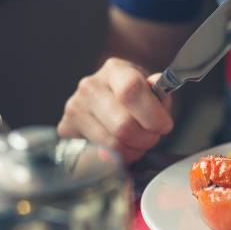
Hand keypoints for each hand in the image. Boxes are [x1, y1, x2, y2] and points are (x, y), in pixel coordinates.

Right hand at [57, 57, 173, 163]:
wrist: (112, 102)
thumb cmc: (137, 99)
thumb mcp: (154, 91)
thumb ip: (160, 92)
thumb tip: (156, 83)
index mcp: (115, 70)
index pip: (131, 91)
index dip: (153, 115)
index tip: (164, 126)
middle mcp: (90, 86)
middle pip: (123, 125)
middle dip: (146, 139)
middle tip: (152, 137)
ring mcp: (75, 108)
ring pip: (111, 145)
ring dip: (133, 151)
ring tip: (137, 143)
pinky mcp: (66, 130)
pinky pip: (97, 156)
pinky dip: (116, 159)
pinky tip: (121, 149)